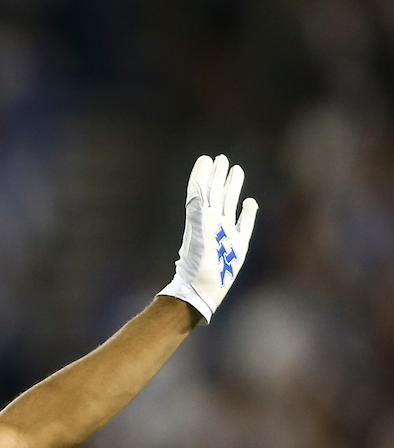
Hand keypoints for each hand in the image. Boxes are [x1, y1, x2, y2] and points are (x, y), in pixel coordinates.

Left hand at [159, 154, 257, 321]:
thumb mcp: (197, 232)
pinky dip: (247, 212)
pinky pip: (244, 223)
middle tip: (221, 159)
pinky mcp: (239, 245)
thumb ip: (197, 209)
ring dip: (232, 187)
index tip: (205, 158)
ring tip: (235, 170)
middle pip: (216, 193)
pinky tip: (249, 202)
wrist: (204, 289)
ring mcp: (226, 232)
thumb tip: (196, 186)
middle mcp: (213, 222)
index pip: (201, 190)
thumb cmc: (198, 263)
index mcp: (200, 217)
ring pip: (229, 203)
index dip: (202, 174)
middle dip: (218, 176)